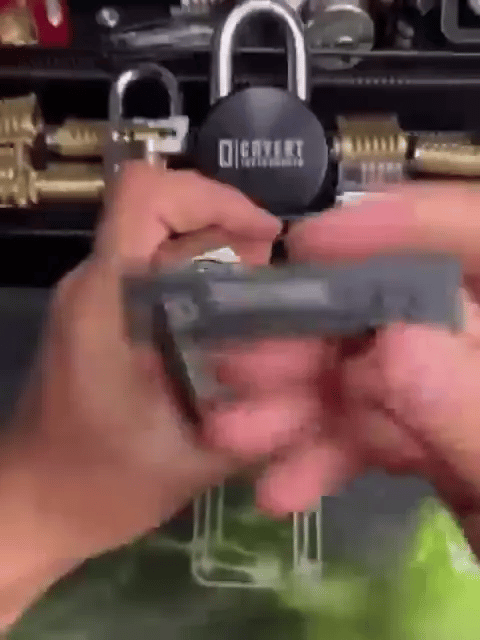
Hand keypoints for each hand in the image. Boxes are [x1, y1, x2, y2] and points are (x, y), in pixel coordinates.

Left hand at [1, 163, 281, 581]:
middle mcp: (96, 282)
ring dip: (217, 254)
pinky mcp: (101, 315)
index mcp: (107, 298)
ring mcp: (95, 296)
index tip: (266, 237)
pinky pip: (155, 270)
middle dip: (228, 229)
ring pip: (161, 238)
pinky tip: (230, 325)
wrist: (36, 504)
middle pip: (163, 209)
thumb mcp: (192, 456)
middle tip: (275, 279)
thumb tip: (317, 379)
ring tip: (262, 301)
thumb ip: (257, 416)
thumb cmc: (100, 483)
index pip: (146, 194)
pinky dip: (200, 279)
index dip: (213, 197)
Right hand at [204, 184, 479, 556]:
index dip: (398, 225)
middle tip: (240, 362)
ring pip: (373, 370)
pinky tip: (283, 488)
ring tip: (234, 434)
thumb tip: (393, 340)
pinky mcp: (432, 432)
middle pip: (399, 304)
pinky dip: (327, 453)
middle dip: (315, 337)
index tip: (309, 244)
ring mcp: (455, 385)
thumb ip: (471, 410)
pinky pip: (375, 426)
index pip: (479, 232)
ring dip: (300, 402)